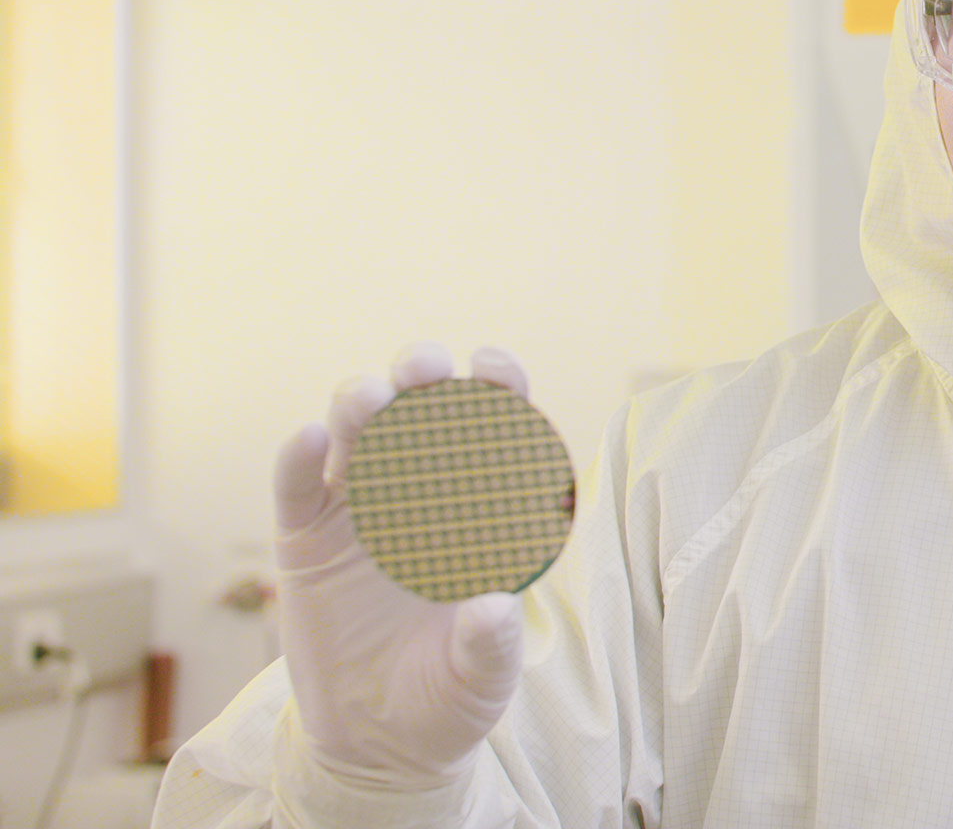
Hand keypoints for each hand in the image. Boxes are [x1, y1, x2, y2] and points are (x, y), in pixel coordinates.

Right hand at [274, 342, 527, 780]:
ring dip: (362, 407)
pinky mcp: (306, 542)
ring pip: (357, 438)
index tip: (492, 366)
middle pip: (420, 418)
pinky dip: (300, 459)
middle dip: (422, 382)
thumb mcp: (479, 683)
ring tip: (369, 399)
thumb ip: (491, 647)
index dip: (495, 391)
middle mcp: (421, 498)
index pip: (493, 436)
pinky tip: (311, 439)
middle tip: (421, 367)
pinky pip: (298, 488)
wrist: (375, 745)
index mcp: (479, 516)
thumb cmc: (447, 701)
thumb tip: (495, 607)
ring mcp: (359, 514)